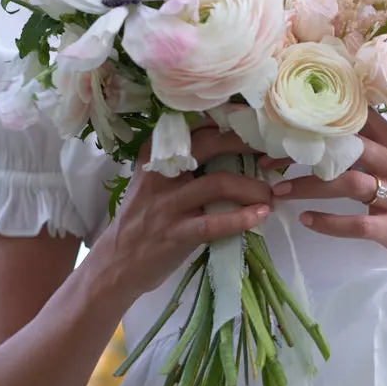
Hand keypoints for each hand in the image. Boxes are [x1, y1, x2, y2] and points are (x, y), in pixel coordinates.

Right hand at [100, 126, 272, 303]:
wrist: (116, 263)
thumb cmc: (142, 220)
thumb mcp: (153, 182)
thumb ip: (181, 164)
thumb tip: (229, 147)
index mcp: (154, 155)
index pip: (195, 128)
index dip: (228, 123)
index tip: (252, 123)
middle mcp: (160, 173)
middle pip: (209, 145)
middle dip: (244, 145)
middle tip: (269, 152)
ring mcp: (167, 204)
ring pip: (218, 183)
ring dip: (252, 187)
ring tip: (270, 194)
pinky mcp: (176, 233)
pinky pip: (214, 223)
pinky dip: (241, 218)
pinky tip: (260, 216)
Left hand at [271, 110, 386, 284]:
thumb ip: (375, 149)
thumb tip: (332, 132)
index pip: (358, 117)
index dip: (321, 115)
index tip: (284, 115)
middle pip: (347, 146)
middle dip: (305, 150)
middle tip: (268, 156)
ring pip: (347, 182)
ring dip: (308, 186)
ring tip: (278, 190)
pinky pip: (357, 223)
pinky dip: (329, 222)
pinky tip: (307, 221)